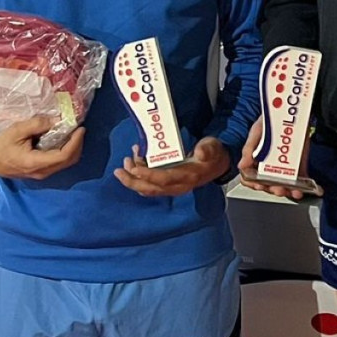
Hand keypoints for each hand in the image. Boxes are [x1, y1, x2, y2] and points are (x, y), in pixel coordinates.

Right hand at [0, 114, 85, 180]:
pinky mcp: (42, 171)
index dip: (75, 142)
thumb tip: (56, 120)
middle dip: (78, 144)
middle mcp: (42, 171)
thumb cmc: (1, 146)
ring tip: (73, 132)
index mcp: (35, 162)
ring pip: (66, 163)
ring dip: (73, 148)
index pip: (63, 155)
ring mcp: (42, 173)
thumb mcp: (16, 130)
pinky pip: (59, 163)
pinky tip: (64, 139)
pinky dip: (66, 151)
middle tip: (78, 128)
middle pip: (69, 160)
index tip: (80, 128)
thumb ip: (36, 125)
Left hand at [115, 136, 230, 196]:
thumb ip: (207, 149)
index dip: (148, 175)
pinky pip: (151, 185)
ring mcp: (172, 187)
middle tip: (119, 170)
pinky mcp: (169, 185)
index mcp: (187, 176)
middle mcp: (178, 185)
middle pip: (152, 189)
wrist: (218, 164)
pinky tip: (134, 164)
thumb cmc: (213, 154)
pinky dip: (140, 177)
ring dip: (133, 179)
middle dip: (133, 182)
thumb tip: (200, 153)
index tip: (134, 169)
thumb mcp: (212, 147)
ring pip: (149, 188)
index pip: (164, 179)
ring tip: (126, 162)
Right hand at [236, 115, 311, 200]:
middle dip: (274, 189)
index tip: (259, 185)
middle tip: (278, 189)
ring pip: (285, 184)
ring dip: (290, 190)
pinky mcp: (299, 165)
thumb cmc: (268, 122)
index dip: (253, 184)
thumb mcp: (255, 132)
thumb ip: (248, 149)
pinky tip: (311, 190)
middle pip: (269, 184)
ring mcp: (285, 167)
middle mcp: (269, 167)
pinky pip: (303, 178)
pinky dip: (308, 186)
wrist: (288, 111)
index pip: (251, 178)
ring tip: (294, 191)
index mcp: (256, 161)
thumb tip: (242, 165)